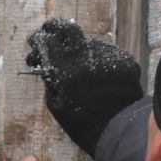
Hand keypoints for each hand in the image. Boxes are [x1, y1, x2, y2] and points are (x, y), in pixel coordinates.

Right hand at [24, 19, 142, 155]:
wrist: (120, 132)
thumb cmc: (82, 124)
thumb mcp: (56, 104)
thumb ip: (50, 79)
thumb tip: (46, 62)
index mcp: (66, 70)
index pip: (47, 41)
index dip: (38, 39)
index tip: (35, 41)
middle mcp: (87, 58)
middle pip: (68, 29)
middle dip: (55, 28)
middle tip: (49, 32)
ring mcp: (109, 56)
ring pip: (89, 41)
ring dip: (79, 48)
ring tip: (77, 62)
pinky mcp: (125, 60)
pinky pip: (107, 53)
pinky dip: (98, 59)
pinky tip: (97, 73)